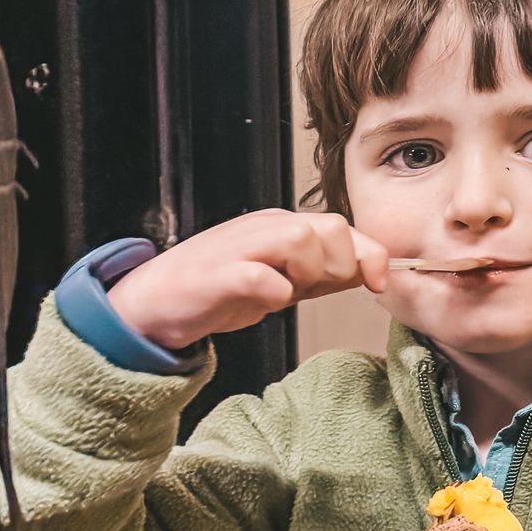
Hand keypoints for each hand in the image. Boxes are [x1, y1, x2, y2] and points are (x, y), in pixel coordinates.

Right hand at [109, 209, 388, 352]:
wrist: (153, 303)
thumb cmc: (218, 289)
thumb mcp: (279, 280)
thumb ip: (320, 275)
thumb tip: (368, 273)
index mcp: (282, 227)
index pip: (342, 227)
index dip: (370, 255)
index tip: (378, 284)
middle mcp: (264, 228)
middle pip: (329, 227)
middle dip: (338, 264)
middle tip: (313, 290)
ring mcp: (239, 247)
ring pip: (300, 239)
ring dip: (309, 272)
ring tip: (287, 292)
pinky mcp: (216, 274)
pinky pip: (260, 275)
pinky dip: (274, 291)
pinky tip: (267, 301)